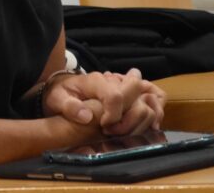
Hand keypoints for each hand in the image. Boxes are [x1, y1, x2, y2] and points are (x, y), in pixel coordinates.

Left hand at [43, 68, 163, 134]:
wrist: (64, 87)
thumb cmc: (60, 94)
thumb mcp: (56, 99)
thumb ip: (69, 106)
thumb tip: (87, 116)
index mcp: (96, 81)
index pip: (115, 95)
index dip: (114, 115)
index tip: (103, 127)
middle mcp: (115, 81)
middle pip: (138, 94)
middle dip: (130, 119)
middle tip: (112, 131)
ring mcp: (126, 87)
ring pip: (150, 98)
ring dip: (143, 120)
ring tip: (125, 131)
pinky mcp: (133, 95)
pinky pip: (155, 98)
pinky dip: (157, 112)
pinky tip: (148, 127)